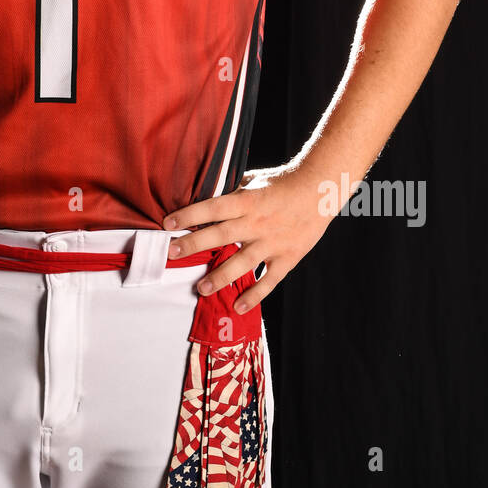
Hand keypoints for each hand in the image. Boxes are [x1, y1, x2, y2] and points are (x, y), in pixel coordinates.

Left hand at [162, 162, 333, 313]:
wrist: (320, 190)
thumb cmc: (282, 183)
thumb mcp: (253, 180)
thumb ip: (231, 191)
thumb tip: (202, 194)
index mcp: (247, 200)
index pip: (213, 207)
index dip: (189, 215)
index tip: (167, 223)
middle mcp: (258, 222)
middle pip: (221, 235)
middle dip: (194, 245)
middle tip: (172, 254)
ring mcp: (273, 242)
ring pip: (242, 263)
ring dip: (220, 277)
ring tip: (200, 288)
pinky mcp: (288, 257)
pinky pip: (269, 280)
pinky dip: (255, 295)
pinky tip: (238, 307)